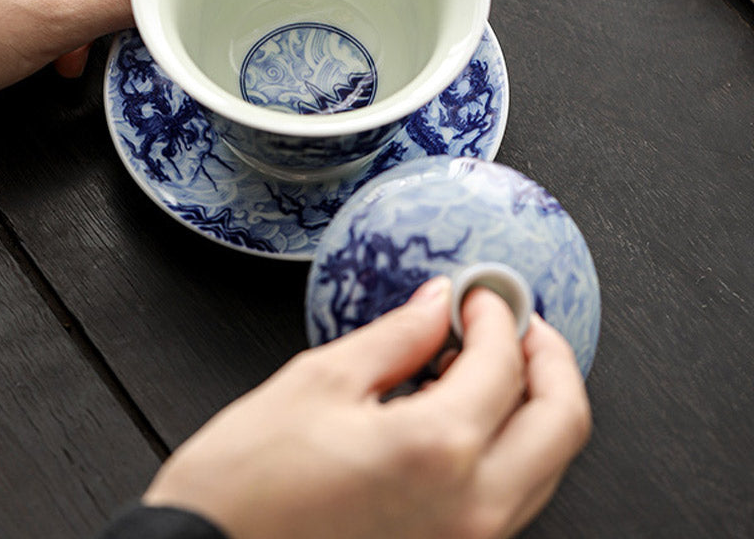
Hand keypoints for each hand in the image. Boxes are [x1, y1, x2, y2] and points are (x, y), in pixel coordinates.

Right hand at [143, 277, 590, 538]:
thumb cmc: (244, 487)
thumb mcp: (319, 383)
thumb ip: (395, 336)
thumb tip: (436, 304)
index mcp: (435, 452)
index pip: (504, 365)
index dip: (495, 315)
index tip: (477, 296)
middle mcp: (471, 511)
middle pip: (562, 422)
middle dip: (547, 357)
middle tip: (515, 322)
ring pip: (546, 463)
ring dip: (530, 401)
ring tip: (486, 362)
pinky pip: (512, 495)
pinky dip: (505, 444)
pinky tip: (463, 414)